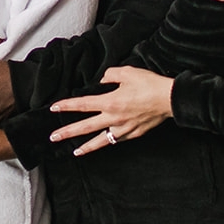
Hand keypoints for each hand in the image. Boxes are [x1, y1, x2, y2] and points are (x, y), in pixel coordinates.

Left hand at [47, 66, 174, 156]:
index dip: (66, 106)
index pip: (82, 104)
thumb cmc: (149, 84)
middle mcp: (113, 118)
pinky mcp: (133, 134)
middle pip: (85, 127)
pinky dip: (107, 142)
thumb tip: (103, 79)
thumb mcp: (127, 72)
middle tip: (53, 137)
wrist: (170, 99)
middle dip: (67, 132)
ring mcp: (123, 129)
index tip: (54, 108)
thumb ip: (110, 75)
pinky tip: (102, 143)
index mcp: (110, 102)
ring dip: (86, 147)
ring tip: (74, 151)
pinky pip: (116, 140)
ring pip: (100, 141)